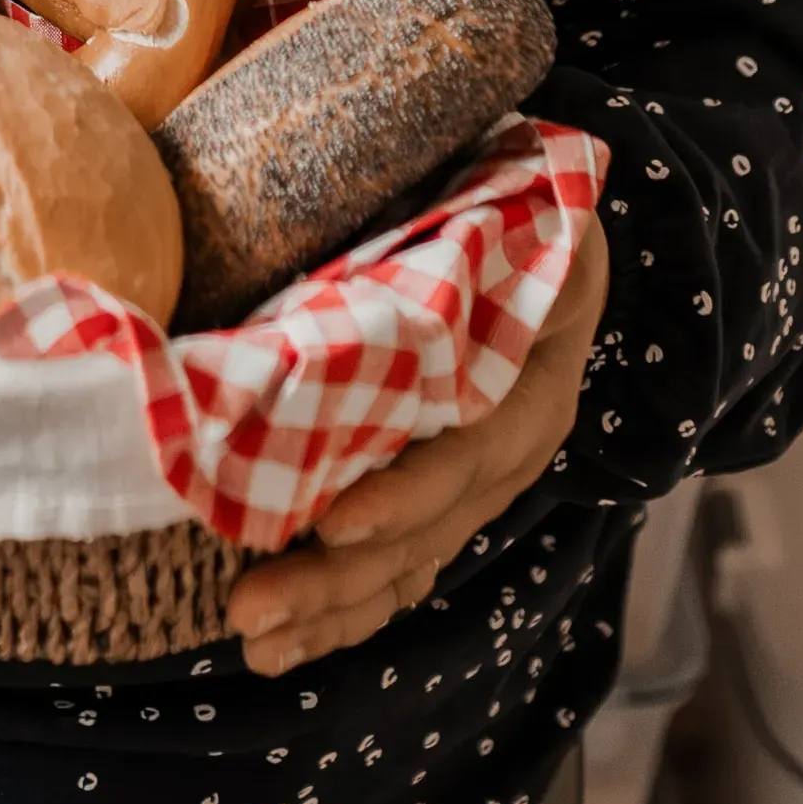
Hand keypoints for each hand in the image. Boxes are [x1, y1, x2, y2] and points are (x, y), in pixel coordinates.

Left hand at [226, 211, 609, 677]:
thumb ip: (421, 194)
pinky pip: (409, 560)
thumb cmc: (498, 180)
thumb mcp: (489, 179)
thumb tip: (307, 161)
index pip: (470, 442)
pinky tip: (288, 642)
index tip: (334, 522)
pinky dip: (351, 605)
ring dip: (335, 607)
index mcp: (534, 359)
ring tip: (253, 641)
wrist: (552, 207)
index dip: (406, 490)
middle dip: (342, 578)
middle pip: (432, 519)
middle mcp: (519, 428)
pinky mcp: (455, 488)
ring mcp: (489, 466)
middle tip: (250, 607)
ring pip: (417, 555)